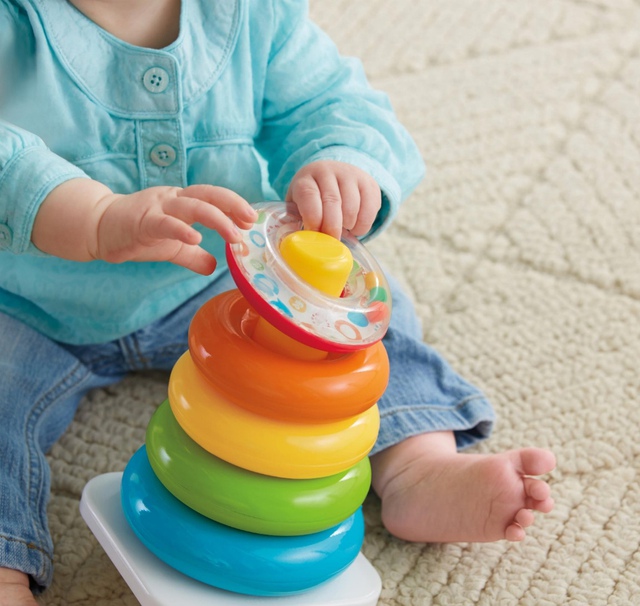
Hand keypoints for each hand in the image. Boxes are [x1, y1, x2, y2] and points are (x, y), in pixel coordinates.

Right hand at [92, 185, 256, 273]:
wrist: (99, 229)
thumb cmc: (138, 234)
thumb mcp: (172, 248)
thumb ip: (193, 256)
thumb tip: (214, 267)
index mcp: (183, 202)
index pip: (214, 197)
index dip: (234, 205)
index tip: (252, 219)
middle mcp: (173, 199)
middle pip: (208, 195)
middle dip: (232, 205)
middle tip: (250, 220)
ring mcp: (157, 208)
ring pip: (192, 206)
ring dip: (216, 219)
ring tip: (234, 236)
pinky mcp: (141, 221)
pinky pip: (164, 223)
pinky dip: (181, 229)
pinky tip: (196, 238)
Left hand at [286, 160, 380, 238]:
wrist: (334, 175)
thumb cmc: (312, 199)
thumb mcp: (298, 205)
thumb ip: (293, 221)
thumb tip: (294, 241)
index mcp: (306, 179)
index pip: (309, 195)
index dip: (313, 217)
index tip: (315, 233)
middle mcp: (328, 172)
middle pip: (332, 201)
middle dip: (332, 227)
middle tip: (332, 241)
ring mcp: (350, 175)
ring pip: (352, 206)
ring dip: (348, 225)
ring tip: (343, 230)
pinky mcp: (368, 182)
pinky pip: (370, 208)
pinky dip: (363, 225)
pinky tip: (355, 228)